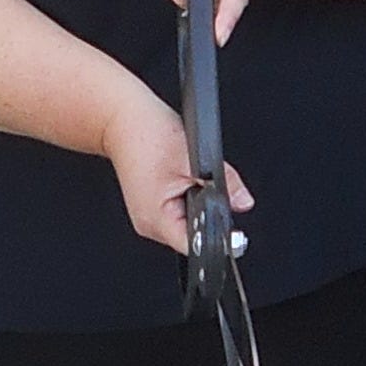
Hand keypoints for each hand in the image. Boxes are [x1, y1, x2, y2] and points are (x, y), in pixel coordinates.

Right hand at [102, 78, 249, 258]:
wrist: (121, 120)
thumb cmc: (146, 135)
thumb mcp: (196, 157)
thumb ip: (225, 183)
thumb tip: (243, 202)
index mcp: (156, 220)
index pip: (195, 246)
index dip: (217, 237)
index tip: (232, 228)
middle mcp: (148, 224)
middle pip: (192, 236)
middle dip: (207, 214)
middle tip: (201, 185)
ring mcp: (146, 217)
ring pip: (185, 224)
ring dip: (195, 205)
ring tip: (184, 177)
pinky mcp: (148, 208)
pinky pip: (176, 213)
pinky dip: (184, 198)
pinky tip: (178, 179)